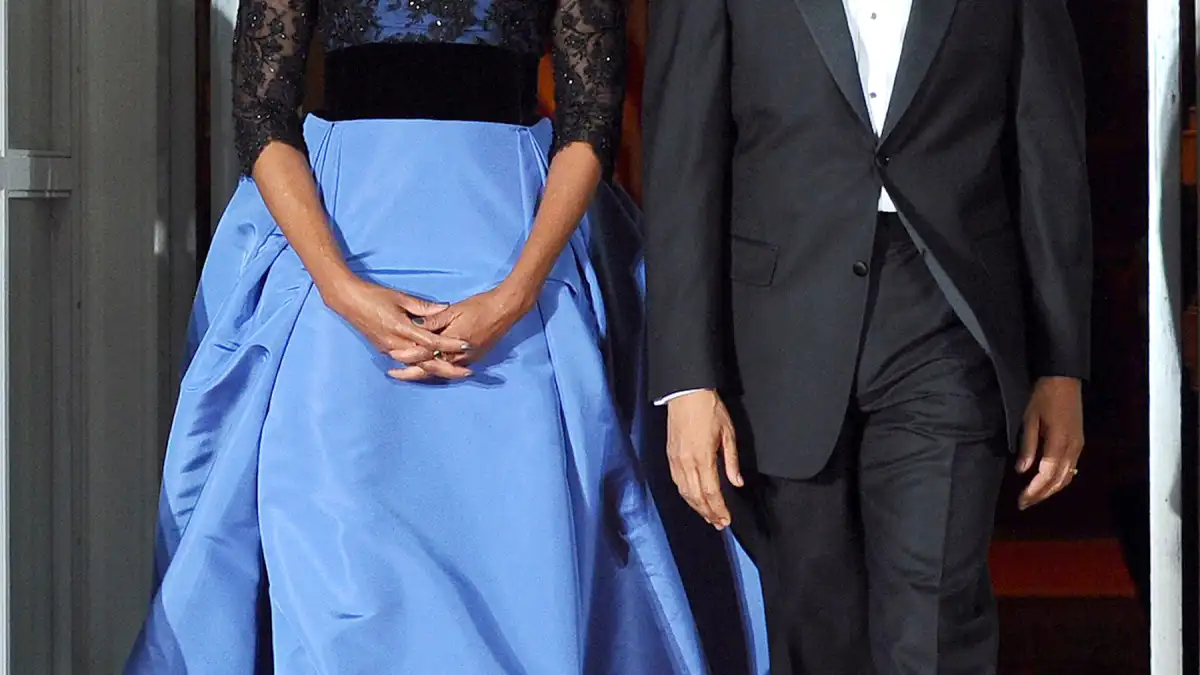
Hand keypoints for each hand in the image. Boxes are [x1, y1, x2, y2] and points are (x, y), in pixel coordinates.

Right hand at [321, 276, 472, 380]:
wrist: (348, 301)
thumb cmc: (374, 296)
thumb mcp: (400, 297)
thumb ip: (423, 307)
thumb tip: (444, 308)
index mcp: (401, 329)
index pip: (431, 341)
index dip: (450, 344)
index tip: (466, 345)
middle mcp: (396, 344)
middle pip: (427, 362)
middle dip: (449, 368)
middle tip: (468, 372)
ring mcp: (390, 349)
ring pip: (417, 366)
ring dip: (437, 370)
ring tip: (456, 373)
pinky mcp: (385, 350)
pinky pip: (407, 363)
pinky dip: (422, 368)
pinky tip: (434, 370)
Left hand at [396, 282, 535, 376]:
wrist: (505, 311)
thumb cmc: (479, 307)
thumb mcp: (453, 310)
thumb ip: (433, 321)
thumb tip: (414, 326)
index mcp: (449, 343)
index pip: (423, 354)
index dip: (406, 356)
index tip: (391, 356)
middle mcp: (457, 356)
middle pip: (428, 369)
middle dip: (410, 373)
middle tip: (393, 374)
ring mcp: (466, 360)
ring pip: (439, 370)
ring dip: (422, 372)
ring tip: (406, 373)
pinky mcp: (474, 358)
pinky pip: (451, 368)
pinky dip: (437, 369)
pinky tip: (429, 368)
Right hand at [666, 390, 742, 529]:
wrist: (686, 393)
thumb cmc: (709, 409)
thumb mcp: (728, 433)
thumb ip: (731, 461)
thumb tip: (737, 482)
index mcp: (703, 457)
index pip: (711, 492)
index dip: (719, 509)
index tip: (726, 519)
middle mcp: (686, 462)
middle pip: (697, 497)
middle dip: (708, 513)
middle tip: (719, 523)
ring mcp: (676, 459)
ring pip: (685, 492)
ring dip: (696, 507)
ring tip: (708, 516)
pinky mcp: (670, 455)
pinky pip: (677, 482)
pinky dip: (685, 494)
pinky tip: (693, 499)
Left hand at [1017, 376, 1084, 509]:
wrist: (1064, 380)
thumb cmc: (1043, 397)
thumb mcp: (1029, 419)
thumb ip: (1027, 446)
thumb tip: (1021, 471)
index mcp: (1059, 442)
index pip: (1047, 475)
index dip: (1034, 490)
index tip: (1021, 500)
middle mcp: (1073, 448)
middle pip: (1058, 480)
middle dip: (1041, 495)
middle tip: (1024, 504)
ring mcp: (1078, 446)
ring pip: (1067, 477)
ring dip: (1051, 490)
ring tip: (1034, 498)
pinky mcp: (1079, 443)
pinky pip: (1071, 469)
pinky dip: (1060, 480)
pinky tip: (1049, 484)